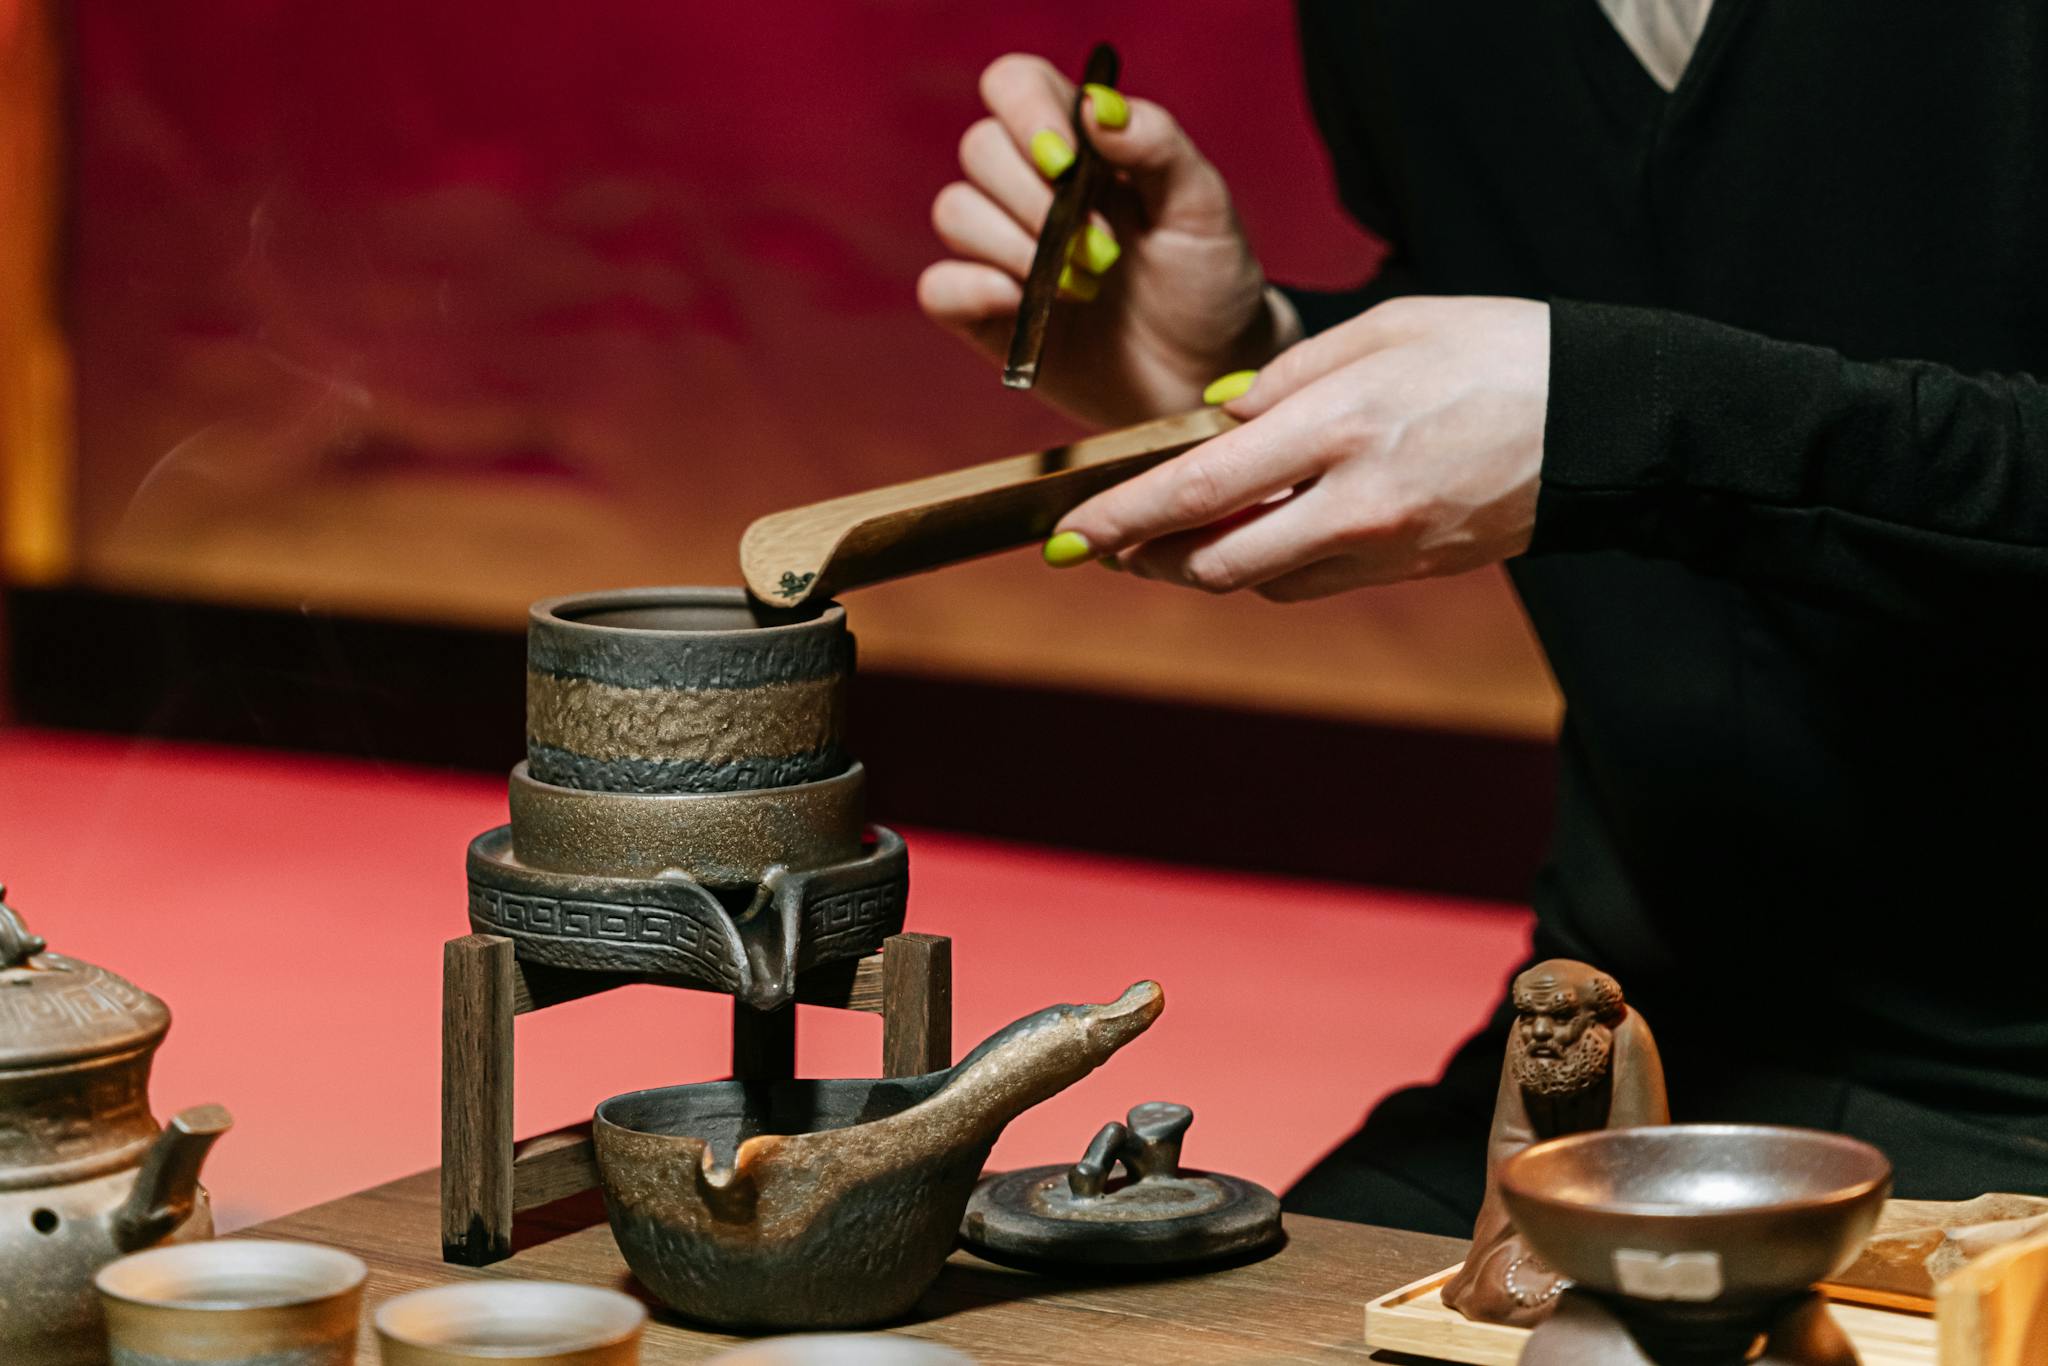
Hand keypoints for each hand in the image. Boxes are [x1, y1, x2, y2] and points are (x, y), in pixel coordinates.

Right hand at [919, 54, 1296, 426]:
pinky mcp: (988, 314)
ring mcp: (1005, 251)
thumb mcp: (1202, 206)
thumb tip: (1096, 106)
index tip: (1066, 163)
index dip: (1025, 111)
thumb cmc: (1207, 282)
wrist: (1205, 373)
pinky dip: (971, 290)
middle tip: (1103, 251)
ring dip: (1014, 248)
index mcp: (1080, 144)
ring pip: (955, 212)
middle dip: (1035, 200)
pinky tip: (1022, 306)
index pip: (1016, 85)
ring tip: (1082, 289)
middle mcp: (1032, 188)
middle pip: (980, 149)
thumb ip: (1156, 144)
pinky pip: (939, 287)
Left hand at [1052, 297, 1549, 598]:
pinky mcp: (1410, 571)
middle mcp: (1356, 503)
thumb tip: (1212, 421)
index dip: (1124, 517)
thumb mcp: (1385, 330)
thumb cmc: (1493, 349)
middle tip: (1103, 543)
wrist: (1605, 418)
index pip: (1200, 488)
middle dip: (1145, 558)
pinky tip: (1252, 532)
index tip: (1068, 536)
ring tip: (1165, 536)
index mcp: (1341, 427)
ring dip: (1201, 565)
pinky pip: (1310, 582)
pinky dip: (1264, 564)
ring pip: (1259, 581)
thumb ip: (1286, 378)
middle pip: (1215, 561)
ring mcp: (1386, 549)